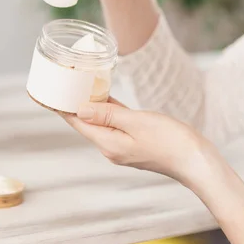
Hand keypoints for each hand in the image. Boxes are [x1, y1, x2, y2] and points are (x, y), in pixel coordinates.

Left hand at [59, 100, 212, 185]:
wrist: (197, 161)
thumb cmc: (171, 141)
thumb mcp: (137, 123)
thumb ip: (108, 115)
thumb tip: (79, 109)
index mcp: (109, 143)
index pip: (77, 122)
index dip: (60, 107)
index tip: (46, 93)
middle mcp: (112, 147)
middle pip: (85, 122)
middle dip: (72, 103)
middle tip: (61, 82)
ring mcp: (123, 146)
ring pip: (99, 122)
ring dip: (89, 105)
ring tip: (78, 86)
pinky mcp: (135, 142)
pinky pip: (114, 123)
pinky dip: (107, 110)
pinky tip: (106, 98)